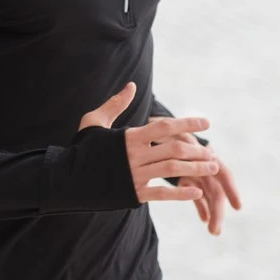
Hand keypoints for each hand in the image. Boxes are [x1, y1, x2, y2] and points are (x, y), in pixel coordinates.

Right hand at [78, 82, 217, 203]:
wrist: (67, 179)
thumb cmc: (81, 148)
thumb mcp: (94, 121)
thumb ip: (115, 104)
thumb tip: (132, 86)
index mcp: (129, 137)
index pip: (164, 127)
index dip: (187, 123)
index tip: (207, 122)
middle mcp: (135, 155)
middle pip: (174, 149)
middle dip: (197, 150)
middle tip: (213, 153)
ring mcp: (135, 175)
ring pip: (172, 170)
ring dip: (196, 169)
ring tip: (213, 169)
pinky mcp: (133, 193)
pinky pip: (162, 193)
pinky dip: (181, 193)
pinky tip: (197, 191)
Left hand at [165, 132, 241, 234]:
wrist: (157, 130)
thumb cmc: (166, 130)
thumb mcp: (174, 133)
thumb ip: (186, 143)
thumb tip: (201, 148)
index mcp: (204, 154)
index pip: (223, 173)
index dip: (231, 189)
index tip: (237, 207)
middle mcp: (204, 165)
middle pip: (216, 189)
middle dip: (218, 211)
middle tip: (215, 231)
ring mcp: (197, 172)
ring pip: (209, 195)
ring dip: (212, 212)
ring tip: (214, 231)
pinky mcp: (188, 178)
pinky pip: (198, 195)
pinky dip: (201, 205)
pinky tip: (204, 219)